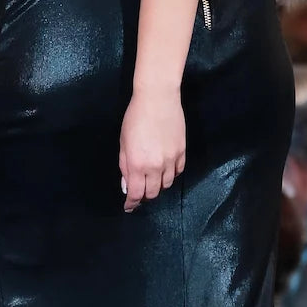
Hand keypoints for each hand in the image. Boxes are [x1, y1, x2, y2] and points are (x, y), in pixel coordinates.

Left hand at [119, 87, 184, 213]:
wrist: (157, 99)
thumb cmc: (135, 118)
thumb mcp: (123, 143)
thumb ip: (125, 166)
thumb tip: (127, 185)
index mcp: (138, 164)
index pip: (136, 194)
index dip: (132, 203)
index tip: (129, 207)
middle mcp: (156, 166)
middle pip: (153, 193)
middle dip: (145, 196)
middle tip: (140, 191)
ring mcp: (171, 160)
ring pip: (167, 185)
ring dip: (158, 186)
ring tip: (152, 180)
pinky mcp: (182, 152)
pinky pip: (178, 172)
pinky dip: (170, 175)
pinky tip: (165, 170)